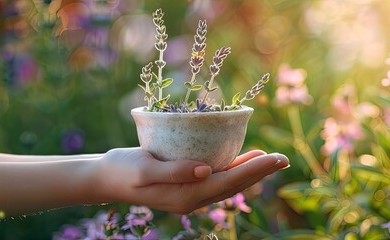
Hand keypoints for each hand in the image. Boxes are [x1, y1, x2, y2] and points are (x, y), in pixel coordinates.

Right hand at [90, 147, 288, 213]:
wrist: (104, 178)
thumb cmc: (121, 169)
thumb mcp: (144, 168)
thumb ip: (174, 171)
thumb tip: (206, 170)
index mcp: (186, 196)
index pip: (227, 182)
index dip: (253, 170)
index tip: (274, 159)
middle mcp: (193, 198)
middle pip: (234, 184)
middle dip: (260, 172)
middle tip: (284, 159)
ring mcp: (190, 193)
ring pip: (228, 182)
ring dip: (251, 171)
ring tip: (271, 159)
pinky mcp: (186, 184)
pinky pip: (216, 178)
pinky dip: (233, 168)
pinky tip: (243, 159)